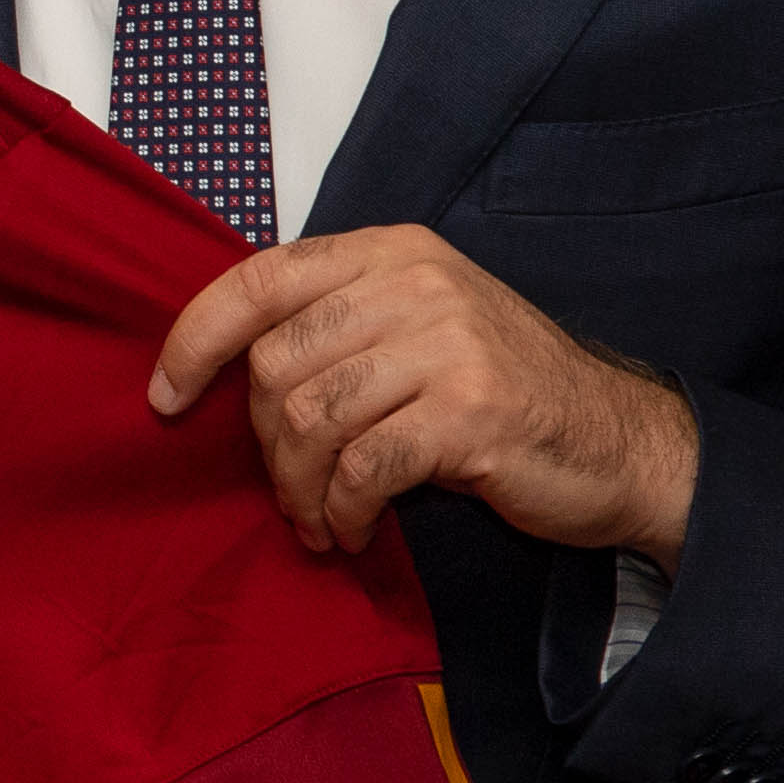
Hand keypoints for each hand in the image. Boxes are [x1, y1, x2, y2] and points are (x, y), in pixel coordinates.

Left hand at [149, 228, 699, 567]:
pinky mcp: (470, 411)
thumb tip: (220, 373)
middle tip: (288, 494)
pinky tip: (356, 530)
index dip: (195, 338)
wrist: (619, 443)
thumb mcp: (418, 331)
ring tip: (321, 521)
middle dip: (263, 446)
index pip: (258, 277)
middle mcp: (417, 282)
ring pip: (310, 419)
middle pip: (275, 364)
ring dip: (300, 489)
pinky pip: (362, 468)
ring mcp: (447, 342)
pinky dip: (345, 511)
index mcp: (392, 252)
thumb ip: (336, 329)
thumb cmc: (501, 396)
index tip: (164, 397)